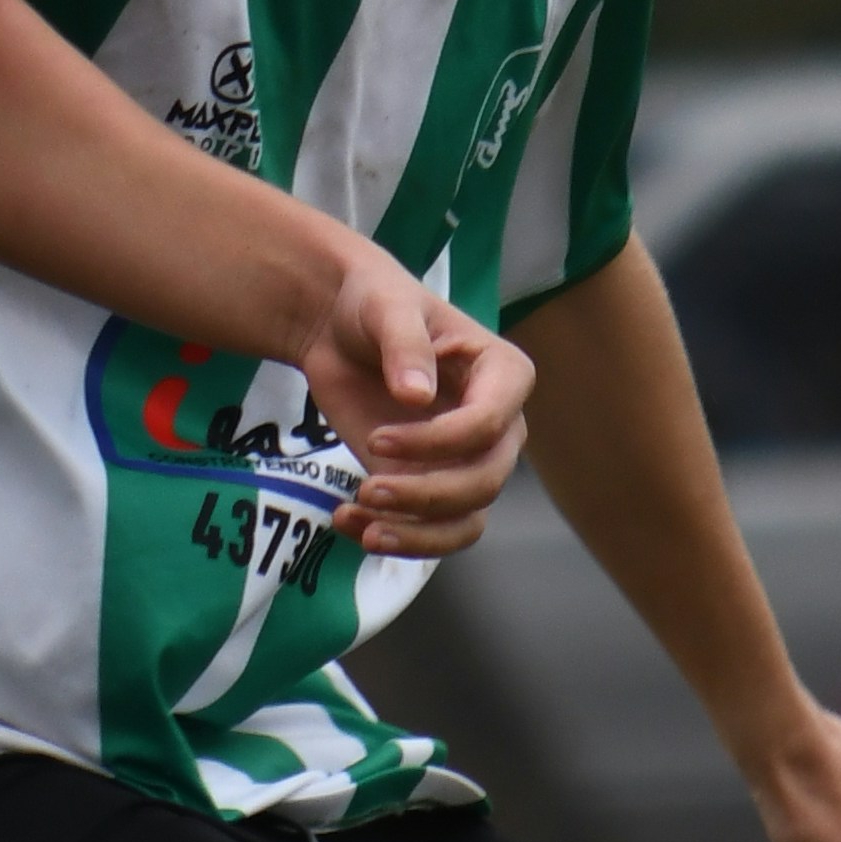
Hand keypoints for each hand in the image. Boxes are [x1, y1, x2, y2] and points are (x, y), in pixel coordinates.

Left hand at [294, 252, 530, 560]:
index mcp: (503, 374)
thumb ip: (405, 344)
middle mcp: (497, 425)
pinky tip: (349, 522)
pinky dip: (397, 539)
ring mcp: (466, 460)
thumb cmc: (375, 303)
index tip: (378, 439)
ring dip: (416, 534)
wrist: (337, 327)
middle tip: (367, 490)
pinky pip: (432, 530)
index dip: (438, 443)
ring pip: (467, 519)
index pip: (489, 426)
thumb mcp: (387, 306)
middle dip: (427, 496)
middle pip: (485, 482)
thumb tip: (418, 396)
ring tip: (361, 524)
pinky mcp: (430, 483)